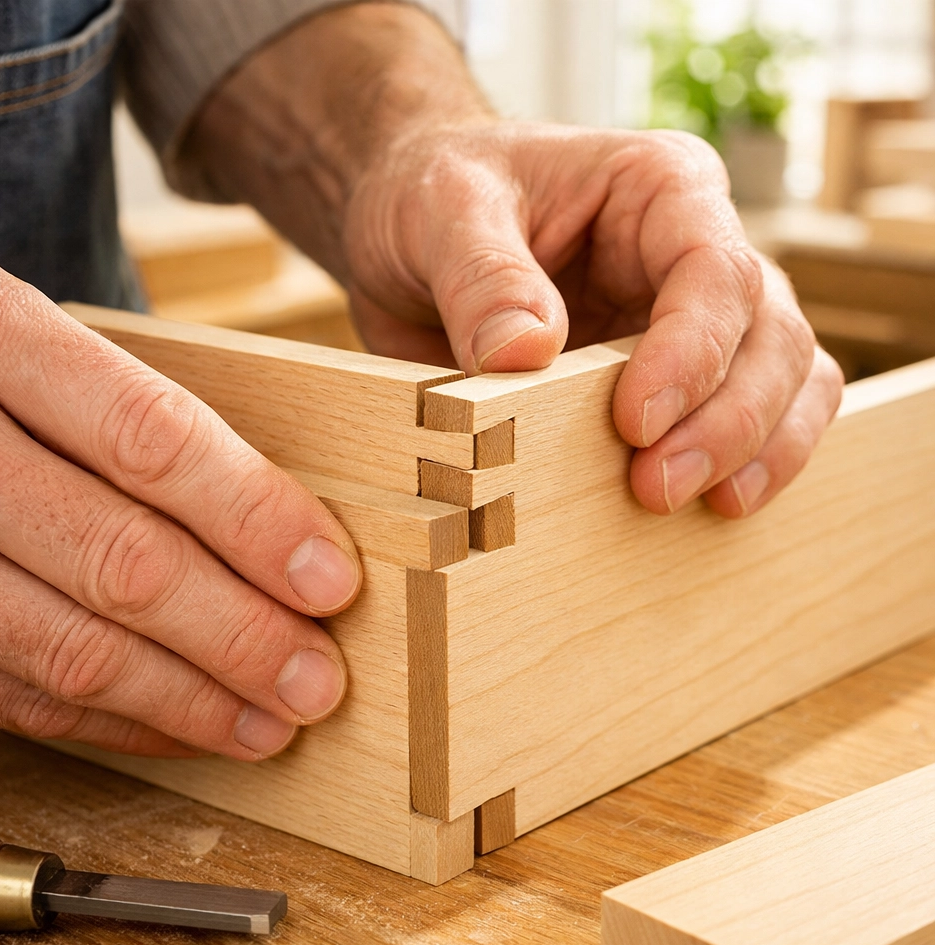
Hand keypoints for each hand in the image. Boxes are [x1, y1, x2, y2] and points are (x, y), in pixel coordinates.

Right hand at [0, 239, 360, 758]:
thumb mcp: (3, 319)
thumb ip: (115, 400)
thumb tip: (265, 512)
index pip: (154, 441)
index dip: (258, 521)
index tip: (331, 580)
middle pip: (123, 562)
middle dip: (242, 637)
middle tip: (317, 679)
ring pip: (70, 647)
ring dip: (188, 700)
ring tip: (269, 723)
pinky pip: (8, 693)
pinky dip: (108, 723)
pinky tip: (174, 726)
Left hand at [343, 123, 843, 517]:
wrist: (408, 225)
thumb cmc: (436, 194)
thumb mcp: (442, 211)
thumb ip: (482, 277)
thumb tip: (527, 353)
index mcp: (659, 188)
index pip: (715, 269)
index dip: (691, 353)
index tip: (635, 422)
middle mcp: (693, 253)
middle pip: (768, 333)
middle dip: (728, 420)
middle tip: (657, 487)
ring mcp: (694, 320)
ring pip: (785, 380)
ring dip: (753, 449)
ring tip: (694, 505)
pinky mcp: (676, 379)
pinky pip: (755, 418)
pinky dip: (750, 462)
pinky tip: (713, 507)